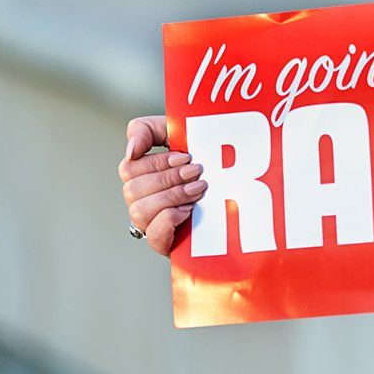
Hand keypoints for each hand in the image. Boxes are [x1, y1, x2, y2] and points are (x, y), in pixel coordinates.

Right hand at [119, 114, 208, 256]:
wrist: (245, 184)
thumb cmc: (208, 157)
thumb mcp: (178, 133)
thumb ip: (146, 130)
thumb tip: (130, 151)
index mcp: (143, 174)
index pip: (128, 168)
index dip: (156, 162)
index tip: (186, 156)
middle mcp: (143, 199)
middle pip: (132, 190)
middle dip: (169, 178)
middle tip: (197, 172)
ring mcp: (153, 223)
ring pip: (139, 211)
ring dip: (172, 196)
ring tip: (198, 189)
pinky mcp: (166, 243)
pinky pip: (153, 235)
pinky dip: (169, 219)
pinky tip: (188, 210)